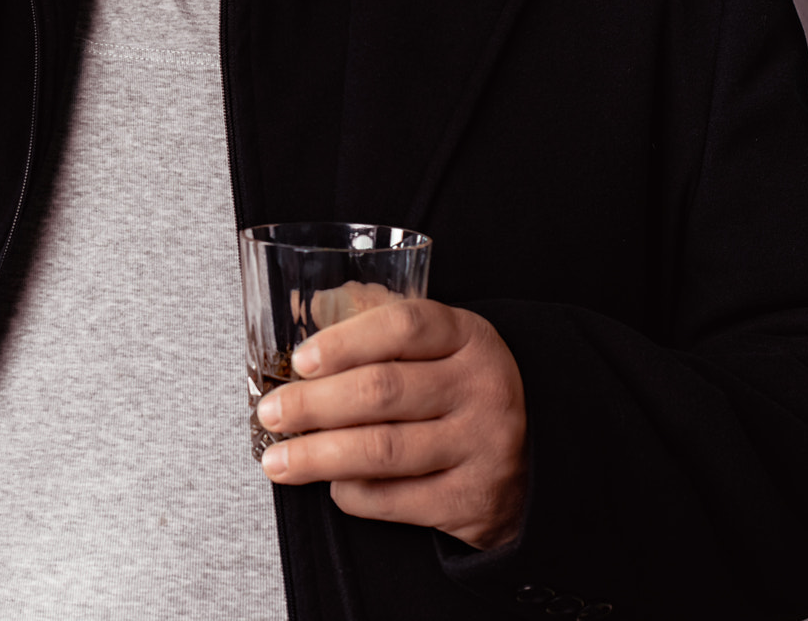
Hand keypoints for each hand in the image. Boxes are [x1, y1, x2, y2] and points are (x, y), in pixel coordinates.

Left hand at [255, 298, 529, 550]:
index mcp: (469, 337)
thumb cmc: (461, 393)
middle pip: (382, 391)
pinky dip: (350, 492)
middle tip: (270, 414)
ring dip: (317, 456)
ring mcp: (482, 446)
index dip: (344, 342)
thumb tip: (302, 307)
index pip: (403, 327)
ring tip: (277, 460)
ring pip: (381, 450)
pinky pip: (393, 498)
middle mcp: (482, 388)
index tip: (300, 361)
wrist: (537, 464)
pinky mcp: (471, 500)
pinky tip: (331, 483)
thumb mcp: (441, 347)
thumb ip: (379, 324)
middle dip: (313, 404)